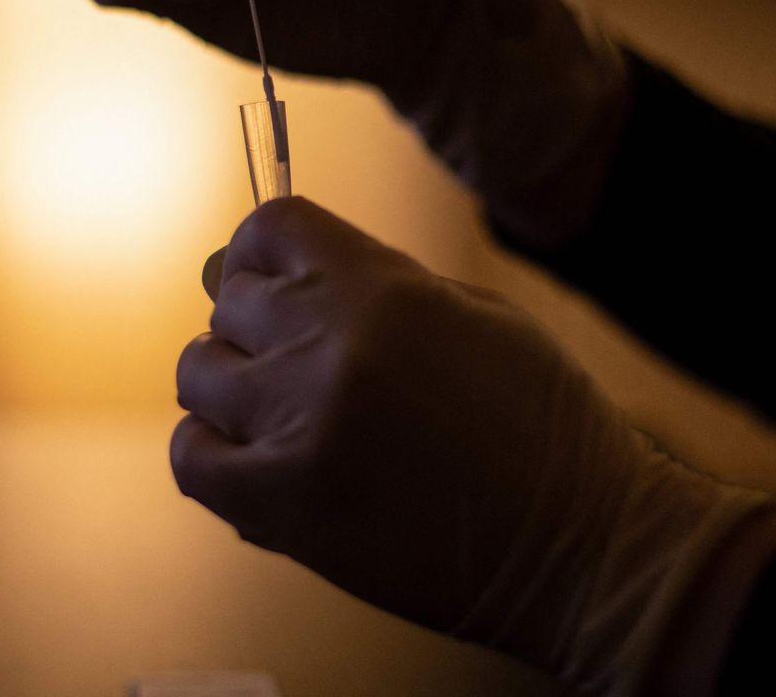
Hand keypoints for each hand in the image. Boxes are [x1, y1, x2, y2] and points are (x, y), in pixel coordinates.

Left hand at [173, 198, 775, 693]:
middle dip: (256, 320)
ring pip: (199, 373)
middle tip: (295, 356)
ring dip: (230, 384)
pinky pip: (192, 456)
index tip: (272, 275)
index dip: (263, 251)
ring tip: (278, 407)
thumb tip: (288, 272)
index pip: (268, 230)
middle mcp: (327, 348)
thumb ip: (377, 284)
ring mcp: (296, 428)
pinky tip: (250, 454)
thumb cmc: (546, 427)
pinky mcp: (280, 505)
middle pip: (230, 300)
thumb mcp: (479, 315)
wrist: (583, 545)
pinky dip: (209, 449)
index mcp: (381, 290)